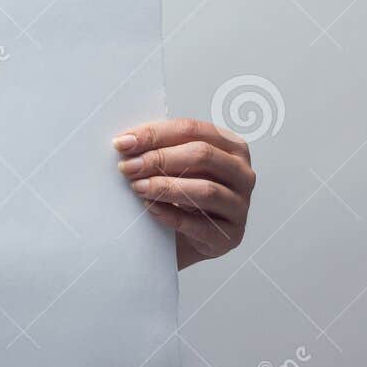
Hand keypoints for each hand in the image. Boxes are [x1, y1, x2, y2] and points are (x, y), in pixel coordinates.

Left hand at [114, 119, 253, 269]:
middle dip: (159, 159)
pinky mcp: (232, 235)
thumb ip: (161, 149)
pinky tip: (150, 209)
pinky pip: (200, 225)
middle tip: (128, 167)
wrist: (191, 237)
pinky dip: (171, 215)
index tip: (123, 142)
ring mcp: (240, 205)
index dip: (155, 134)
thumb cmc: (184, 194)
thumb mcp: (178, 166)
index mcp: (231, 146)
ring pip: (205, 190)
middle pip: (202, 155)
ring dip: (165, 187)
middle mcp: (242, 173)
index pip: (192, 130)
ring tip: (137, 187)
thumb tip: (126, 143)